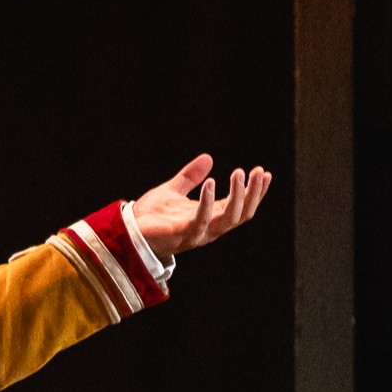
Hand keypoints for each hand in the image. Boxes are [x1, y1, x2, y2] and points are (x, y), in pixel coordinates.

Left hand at [132, 154, 271, 258]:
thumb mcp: (173, 190)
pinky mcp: (182, 235)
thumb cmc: (150, 216)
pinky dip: (207, 203)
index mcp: (210, 217)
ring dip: (238, 197)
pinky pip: (201, 221)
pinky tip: (211, 182)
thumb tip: (208, 157)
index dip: (255, 192)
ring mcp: (197, 233)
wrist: (127, 231)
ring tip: (238, 173)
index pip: (241, 207)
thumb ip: (190, 176)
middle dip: (253, 193)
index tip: (264, 173)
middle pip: (242, 214)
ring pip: (229, 219)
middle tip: (257, 172)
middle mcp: (208, 228)